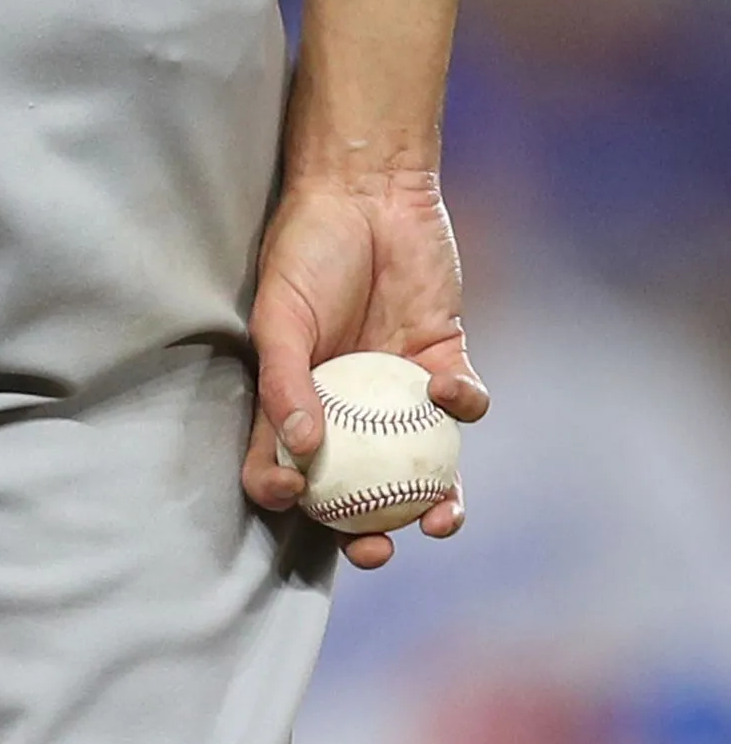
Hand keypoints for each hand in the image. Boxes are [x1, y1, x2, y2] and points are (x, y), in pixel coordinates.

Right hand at [239, 169, 488, 568]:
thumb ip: (284, 379)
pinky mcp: (444, 362)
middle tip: (375, 550)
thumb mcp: (280, 315)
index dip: (281, 492)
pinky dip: (463, 407)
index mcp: (296, 398)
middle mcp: (349, 407)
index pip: (280, 462)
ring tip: (437, 520)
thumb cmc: (306, 250)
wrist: (368, 193)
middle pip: (357, 489)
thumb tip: (297, 449)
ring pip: (421, 467)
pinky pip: (463, 405)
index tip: (290, 496)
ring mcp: (399, 392)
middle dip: (366, 534)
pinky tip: (447, 391)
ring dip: (432, 503)